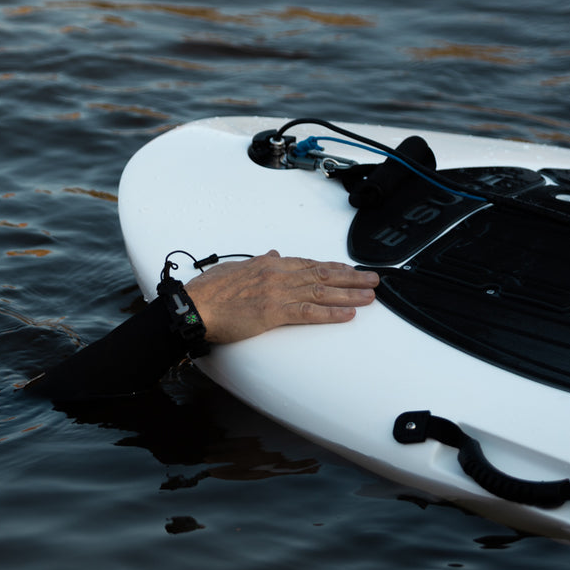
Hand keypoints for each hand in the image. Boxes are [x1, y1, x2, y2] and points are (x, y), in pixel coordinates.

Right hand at [182, 250, 378, 344]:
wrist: (195, 305)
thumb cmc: (209, 290)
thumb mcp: (236, 268)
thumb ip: (259, 262)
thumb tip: (274, 254)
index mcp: (269, 264)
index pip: (310, 264)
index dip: (334, 267)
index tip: (351, 270)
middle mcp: (278, 274)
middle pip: (323, 274)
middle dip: (351, 277)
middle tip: (373, 280)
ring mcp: (277, 293)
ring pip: (322, 291)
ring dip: (349, 294)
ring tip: (370, 297)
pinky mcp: (273, 312)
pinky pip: (309, 312)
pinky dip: (331, 313)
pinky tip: (348, 315)